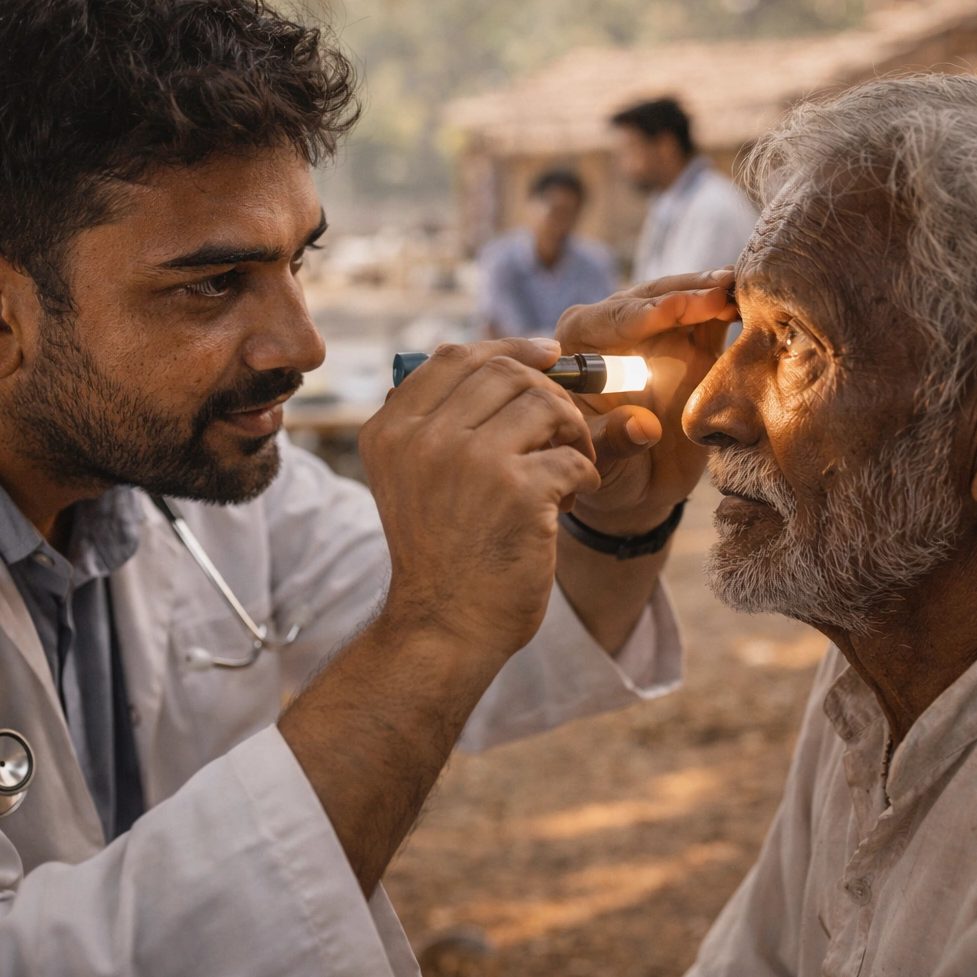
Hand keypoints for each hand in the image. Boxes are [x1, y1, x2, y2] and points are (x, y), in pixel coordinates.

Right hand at [360, 338, 601, 661]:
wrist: (444, 627)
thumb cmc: (441, 554)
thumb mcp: (413, 479)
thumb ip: (439, 423)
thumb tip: (507, 360)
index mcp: (392, 429)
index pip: (454, 357)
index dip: (509, 349)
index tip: (549, 357)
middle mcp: (423, 438)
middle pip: (505, 373)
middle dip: (550, 393)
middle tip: (565, 431)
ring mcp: (470, 462)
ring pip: (546, 404)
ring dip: (573, 432)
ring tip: (569, 469)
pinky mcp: (518, 492)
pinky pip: (572, 456)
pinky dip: (584, 475)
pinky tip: (570, 503)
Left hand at [555, 269, 737, 534]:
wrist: (639, 484)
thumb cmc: (605, 468)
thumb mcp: (599, 460)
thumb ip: (613, 440)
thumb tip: (643, 427)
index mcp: (580, 345)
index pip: (613, 319)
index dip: (648, 312)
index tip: (677, 307)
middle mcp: (618, 328)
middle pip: (652, 297)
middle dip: (687, 292)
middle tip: (721, 287)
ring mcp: (659, 333)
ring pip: (686, 300)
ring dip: (714, 291)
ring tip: (744, 286)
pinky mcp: (694, 345)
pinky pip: (714, 321)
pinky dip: (732, 310)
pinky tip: (755, 303)